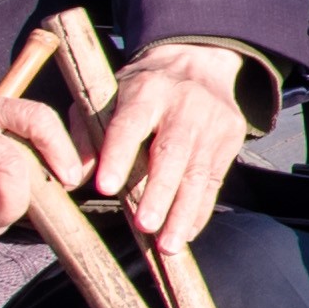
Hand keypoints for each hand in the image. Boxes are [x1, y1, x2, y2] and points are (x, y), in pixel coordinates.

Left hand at [85, 42, 256, 248]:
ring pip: (198, 172)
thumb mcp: (108, 95)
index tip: (104, 187)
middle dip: (159, 192)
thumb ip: (87, 132)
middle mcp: (184, 106)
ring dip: (183, 212)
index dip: (117, 156)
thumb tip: (76, 176)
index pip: (130, 125)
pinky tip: (185, 233)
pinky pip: (214, 182)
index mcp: (146, 91)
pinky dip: (199, 210)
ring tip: (167, 245)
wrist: (198, 62)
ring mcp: (213, 123)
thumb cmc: (142, 88)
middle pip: (172, 152)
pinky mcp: (231, 139)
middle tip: (145, 226)